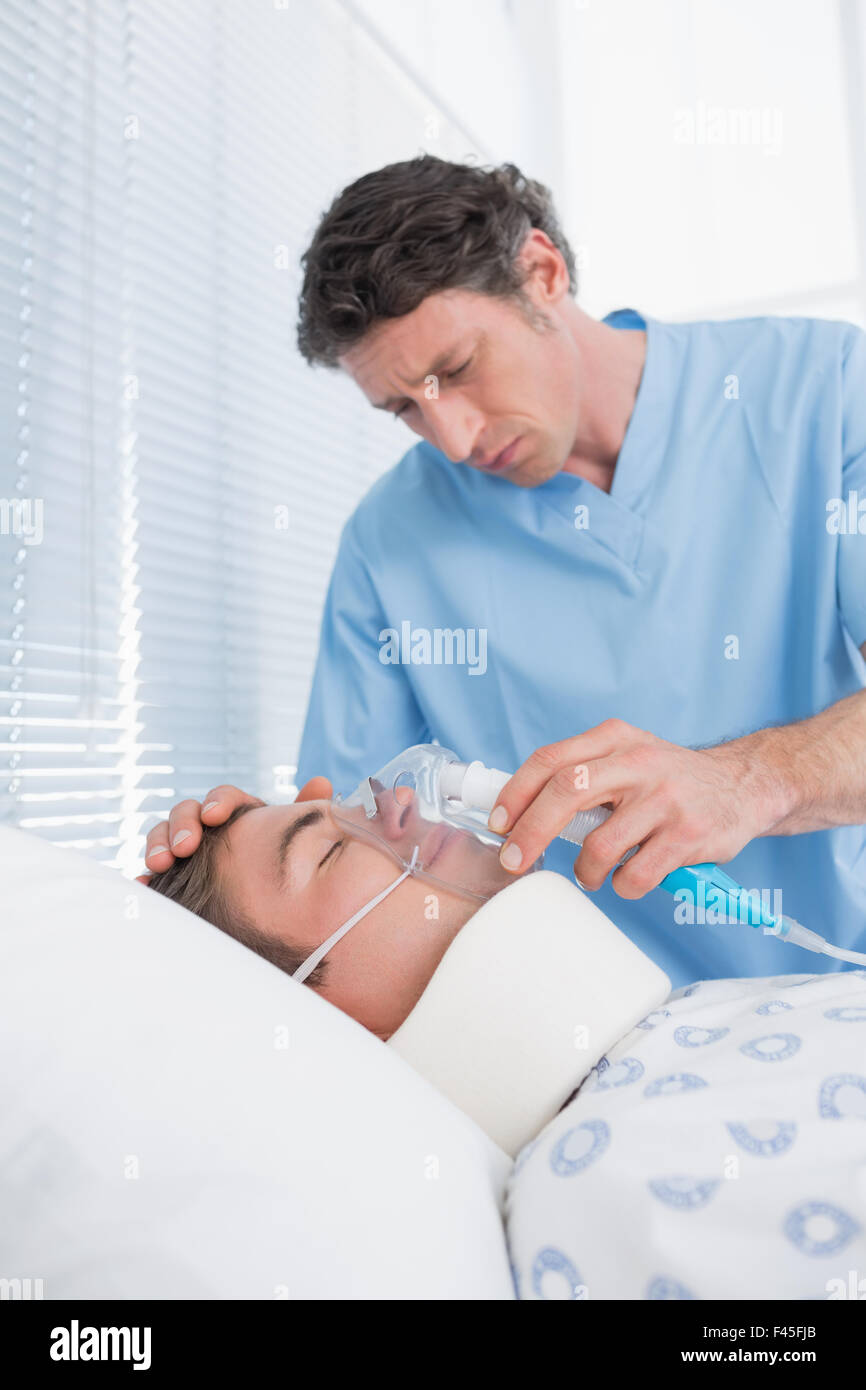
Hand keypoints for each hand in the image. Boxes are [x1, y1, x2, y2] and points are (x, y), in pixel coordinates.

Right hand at [136, 776, 332, 881]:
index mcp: (236, 814)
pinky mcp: (169, 877)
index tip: (215, 815)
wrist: (267, 912)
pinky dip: (144, 878)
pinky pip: (151, 873)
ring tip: (158, 865)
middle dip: (181, 825)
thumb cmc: (278, 866)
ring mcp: (183, 851)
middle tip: (184, 847)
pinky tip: (142, 887)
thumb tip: (321, 783)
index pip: (222, 798)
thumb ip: (305, 815)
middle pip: (186, 812)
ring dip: (157, 844)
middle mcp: (206, 827)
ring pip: (162, 836)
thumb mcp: (291, 840)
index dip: (217, 802)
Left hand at [487, 719, 784, 899]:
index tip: (498, 824)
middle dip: (530, 832)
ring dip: (586, 870)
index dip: (515, 794)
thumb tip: (514, 813)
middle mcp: (639, 761)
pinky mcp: (689, 834)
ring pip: (599, 845)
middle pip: (566, 792)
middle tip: (514, 861)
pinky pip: (637, 874)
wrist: (744, 786)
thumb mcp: (627, 757)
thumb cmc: (669, 780)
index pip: (550, 760)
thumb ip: (580, 773)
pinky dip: (624, 885)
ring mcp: (666, 797)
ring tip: (593, 873)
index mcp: (615, 739)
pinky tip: (632, 877)